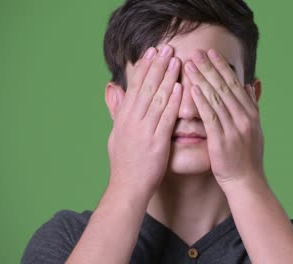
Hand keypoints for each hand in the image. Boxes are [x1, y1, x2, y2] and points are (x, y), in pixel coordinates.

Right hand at [107, 45, 181, 194]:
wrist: (128, 187)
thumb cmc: (124, 161)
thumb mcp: (115, 132)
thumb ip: (117, 109)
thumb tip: (113, 87)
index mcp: (123, 117)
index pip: (134, 87)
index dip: (144, 67)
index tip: (151, 52)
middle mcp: (132, 121)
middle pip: (145, 87)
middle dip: (156, 66)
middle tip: (166, 48)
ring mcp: (144, 131)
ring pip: (156, 98)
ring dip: (166, 78)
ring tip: (175, 60)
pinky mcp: (157, 142)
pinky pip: (165, 118)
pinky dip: (172, 102)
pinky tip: (180, 87)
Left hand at [184, 49, 264, 187]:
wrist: (247, 182)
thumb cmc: (247, 156)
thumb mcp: (255, 128)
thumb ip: (252, 105)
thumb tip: (252, 85)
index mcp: (251, 113)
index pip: (235, 84)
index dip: (222, 67)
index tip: (211, 53)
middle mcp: (245, 118)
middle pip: (225, 87)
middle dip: (210, 68)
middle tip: (197, 52)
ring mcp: (234, 129)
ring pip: (217, 98)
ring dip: (202, 79)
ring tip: (189, 64)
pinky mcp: (222, 140)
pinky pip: (210, 117)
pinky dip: (201, 101)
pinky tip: (192, 89)